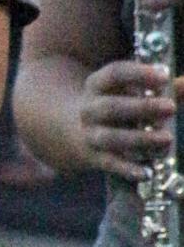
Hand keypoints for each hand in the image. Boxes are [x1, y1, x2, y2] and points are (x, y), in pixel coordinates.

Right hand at [76, 59, 182, 181]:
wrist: (74, 131)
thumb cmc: (115, 104)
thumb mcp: (126, 90)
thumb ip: (158, 88)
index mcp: (97, 85)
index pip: (114, 74)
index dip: (138, 74)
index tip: (164, 76)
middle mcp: (89, 109)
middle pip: (112, 107)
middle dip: (142, 107)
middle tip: (171, 106)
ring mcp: (90, 135)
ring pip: (112, 138)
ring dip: (140, 139)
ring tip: (168, 138)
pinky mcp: (94, 158)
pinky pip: (111, 164)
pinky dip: (128, 169)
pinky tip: (147, 173)